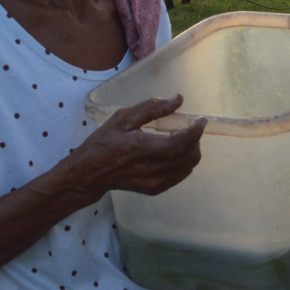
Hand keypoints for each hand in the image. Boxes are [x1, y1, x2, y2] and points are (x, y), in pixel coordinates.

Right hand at [68, 94, 205, 199]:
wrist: (89, 175)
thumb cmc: (103, 143)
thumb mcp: (123, 118)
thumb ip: (152, 108)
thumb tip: (178, 99)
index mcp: (141, 148)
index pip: (179, 144)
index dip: (195, 132)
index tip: (201, 120)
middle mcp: (150, 169)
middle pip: (190, 157)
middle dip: (194, 140)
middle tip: (185, 128)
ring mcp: (154, 182)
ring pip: (188, 166)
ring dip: (189, 150)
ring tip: (176, 139)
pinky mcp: (155, 189)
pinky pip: (180, 174)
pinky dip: (182, 161)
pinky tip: (169, 152)